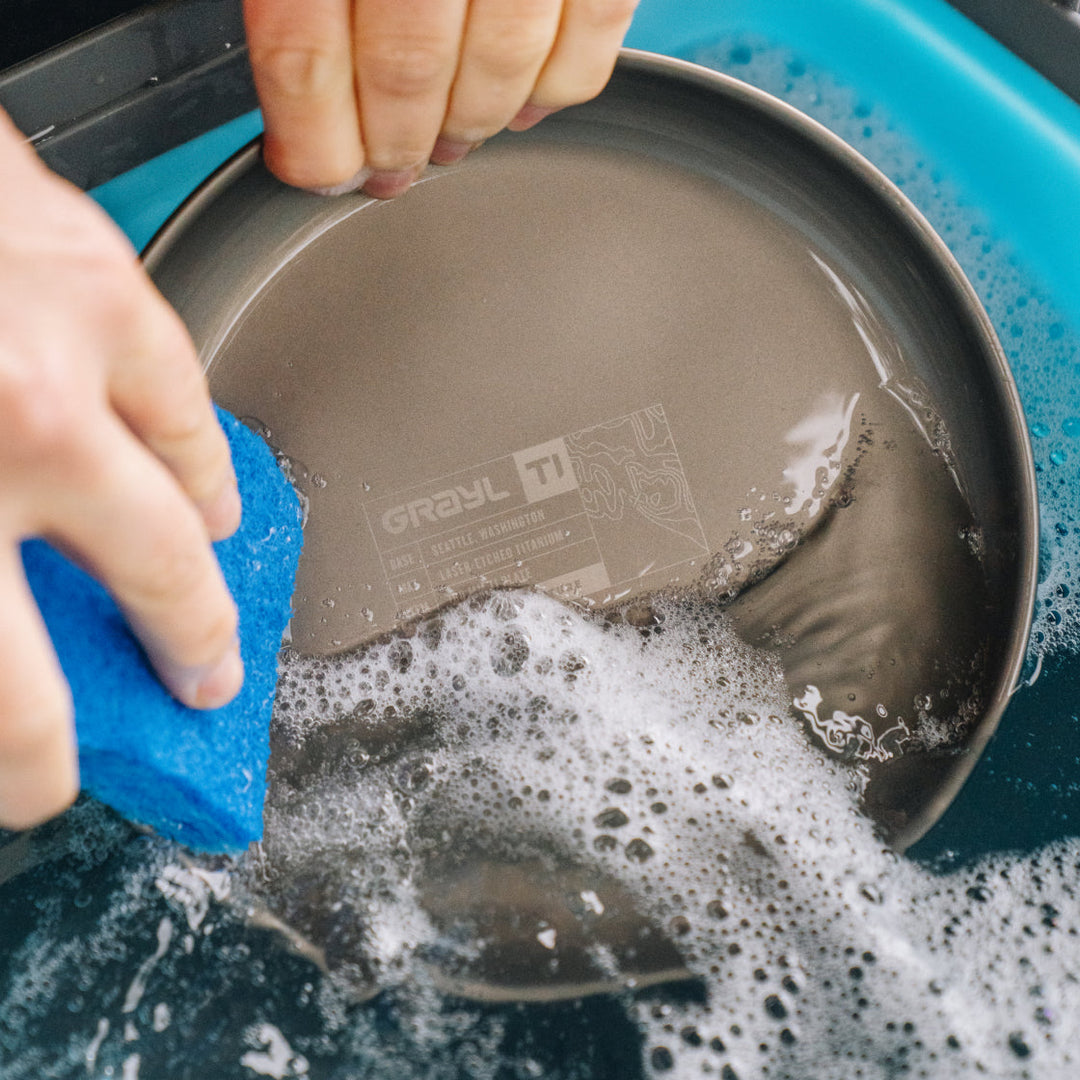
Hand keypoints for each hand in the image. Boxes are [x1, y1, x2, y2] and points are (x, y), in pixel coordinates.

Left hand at [0, 110, 242, 829]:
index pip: (14, 711)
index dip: (31, 772)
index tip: (39, 785)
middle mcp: (13, 432)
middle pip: (162, 588)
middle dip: (190, 655)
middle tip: (198, 682)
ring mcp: (65, 343)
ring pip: (191, 482)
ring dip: (207, 543)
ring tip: (208, 564)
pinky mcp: (93, 268)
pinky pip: (181, 387)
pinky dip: (194, 443)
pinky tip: (190, 465)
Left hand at [243, 0, 636, 196]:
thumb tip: (300, 91)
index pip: (304, 54)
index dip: (308, 138)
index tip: (312, 173)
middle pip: (404, 74)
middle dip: (389, 143)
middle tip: (385, 170)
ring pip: (495, 74)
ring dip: (464, 128)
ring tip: (445, 142)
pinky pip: (581, 57)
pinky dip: (550, 96)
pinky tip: (520, 105)